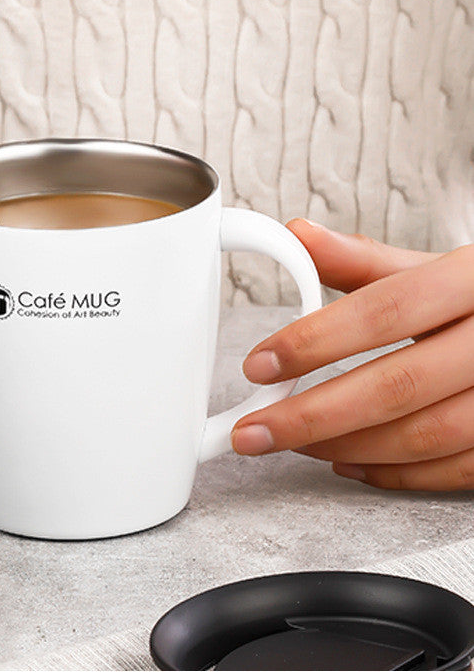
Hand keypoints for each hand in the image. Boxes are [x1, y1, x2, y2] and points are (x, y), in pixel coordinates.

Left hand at [231, 219, 473, 490]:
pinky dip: (395, 473)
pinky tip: (348, 461)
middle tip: (255, 428)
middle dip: (313, 414)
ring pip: (424, 436)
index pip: (385, 311)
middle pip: (397, 385)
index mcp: (471, 282)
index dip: (316, 341)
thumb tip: (298, 234)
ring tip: (293, 442)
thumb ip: (368, 261)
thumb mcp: (439, 267)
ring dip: (346, 445)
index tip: (260, 364)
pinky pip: (454, 471)